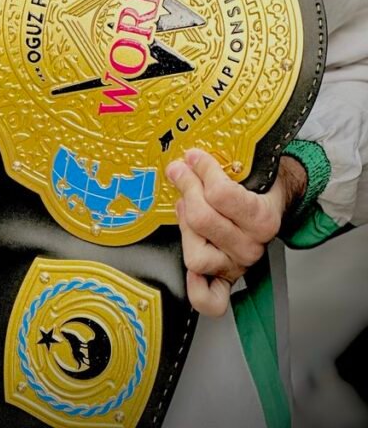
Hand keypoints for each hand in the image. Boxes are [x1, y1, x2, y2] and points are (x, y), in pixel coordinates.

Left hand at [166, 149, 306, 316]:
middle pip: (201, 220)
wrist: (275, 201)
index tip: (194, 157)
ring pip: (195, 255)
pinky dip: (197, 290)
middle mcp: (252, 246)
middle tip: (181, 171)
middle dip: (187, 189)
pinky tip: (191, 273)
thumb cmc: (259, 184)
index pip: (220, 194)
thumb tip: (188, 159)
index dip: (201, 170)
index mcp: (262, 218)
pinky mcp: (226, 279)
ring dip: (185, 227)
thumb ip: (221, 164)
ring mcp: (238, 265)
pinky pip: (210, 299)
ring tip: (186, 207)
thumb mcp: (248, 168)